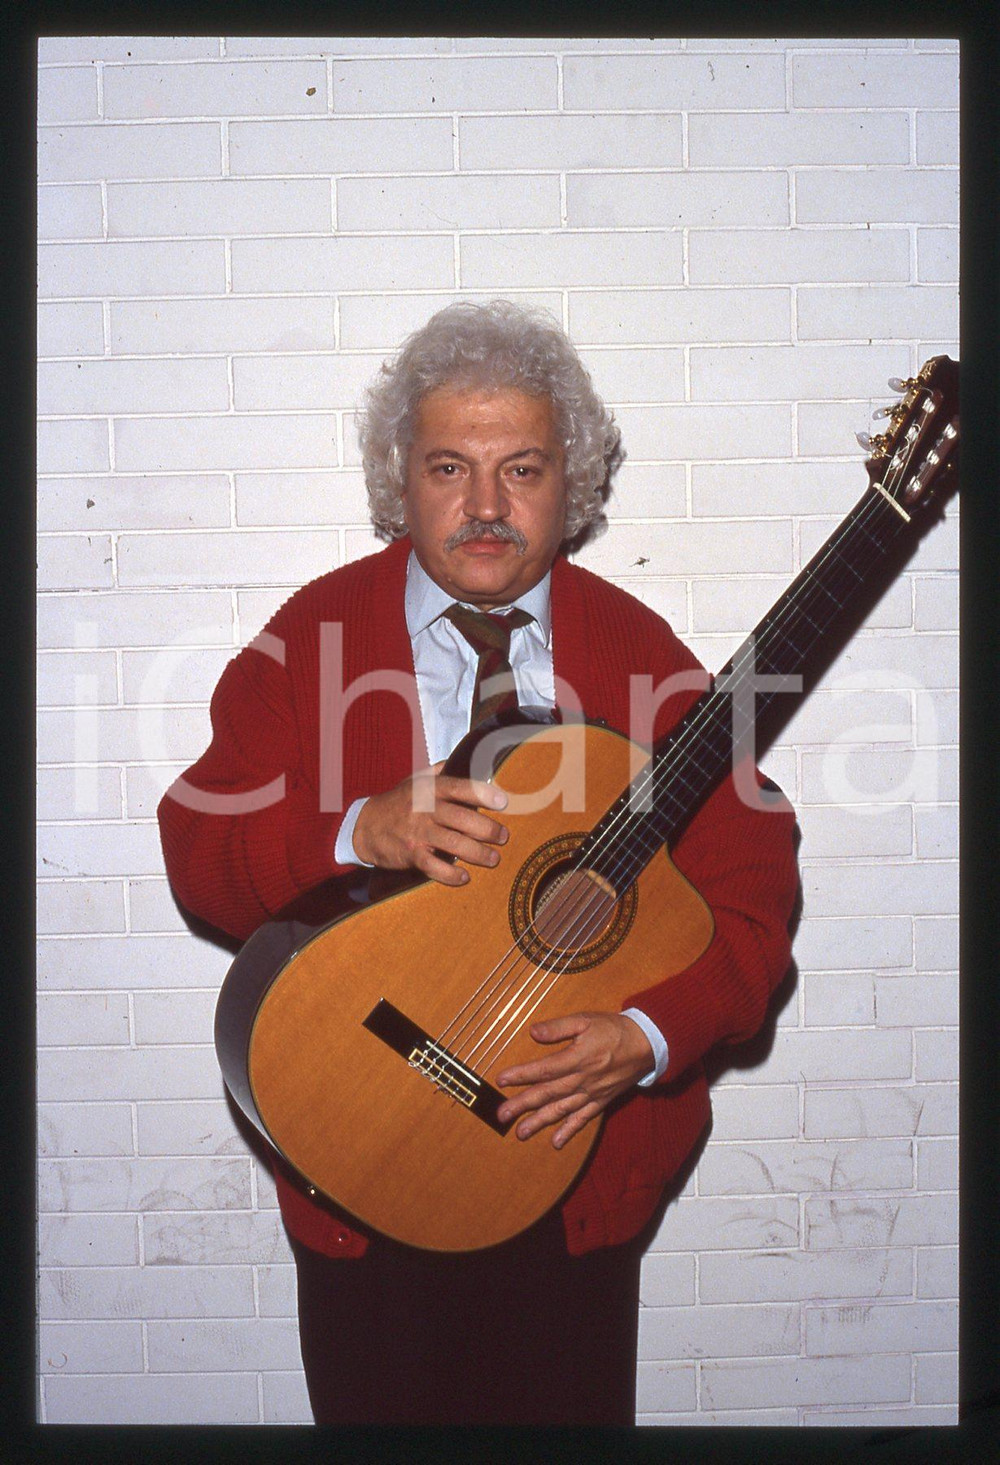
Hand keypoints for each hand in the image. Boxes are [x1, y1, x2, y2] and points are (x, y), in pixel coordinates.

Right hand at [352, 763, 508, 885]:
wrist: (365, 826)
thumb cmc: (398, 802)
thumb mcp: (416, 780)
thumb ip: (441, 771)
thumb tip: (468, 758)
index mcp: (430, 789)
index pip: (460, 788)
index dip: (483, 794)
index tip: (503, 802)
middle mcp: (426, 809)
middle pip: (462, 819)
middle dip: (488, 829)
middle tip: (504, 837)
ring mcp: (418, 833)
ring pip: (453, 844)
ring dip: (477, 854)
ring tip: (493, 859)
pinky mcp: (410, 854)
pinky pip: (434, 866)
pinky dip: (451, 874)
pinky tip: (464, 877)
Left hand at [495, 1012, 653, 1147]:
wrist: (646, 1044)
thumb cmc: (613, 1029)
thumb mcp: (586, 1019)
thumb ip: (559, 1027)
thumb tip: (533, 1032)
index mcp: (578, 1058)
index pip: (544, 1069)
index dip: (521, 1075)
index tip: (501, 1081)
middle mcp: (583, 1079)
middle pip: (548, 1094)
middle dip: (523, 1105)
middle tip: (501, 1115)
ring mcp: (592, 1093)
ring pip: (562, 1110)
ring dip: (540, 1122)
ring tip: (520, 1133)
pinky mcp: (601, 1101)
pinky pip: (583, 1119)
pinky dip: (569, 1131)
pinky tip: (556, 1142)